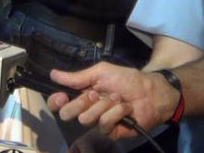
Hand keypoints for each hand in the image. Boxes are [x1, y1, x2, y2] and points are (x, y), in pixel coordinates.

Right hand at [46, 62, 178, 139]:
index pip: (58, 103)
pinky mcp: (110, 131)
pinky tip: (125, 108)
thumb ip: (76, 77)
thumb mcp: (101, 72)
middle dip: (80, 103)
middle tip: (95, 95)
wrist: (151, 92)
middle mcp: (86, 109)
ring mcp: (97, 121)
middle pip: (67, 114)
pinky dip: (115, 112)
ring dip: (103, 105)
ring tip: (117, 98)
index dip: (56, 102)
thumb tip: (52, 74)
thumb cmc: (127, 80)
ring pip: (85, 118)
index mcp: (80, 94)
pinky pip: (103, 124)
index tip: (62, 96)